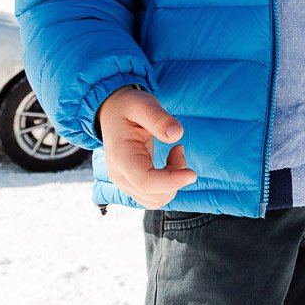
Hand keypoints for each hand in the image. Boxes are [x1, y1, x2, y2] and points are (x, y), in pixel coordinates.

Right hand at [98, 86, 196, 207]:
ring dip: (173, 182)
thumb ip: (158, 118)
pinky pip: (154, 196)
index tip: (192, 173)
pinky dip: (168, 184)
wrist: (112, 112)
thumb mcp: (142, 104)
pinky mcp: (133, 184)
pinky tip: (170, 162)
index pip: (146, 182)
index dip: (171, 181)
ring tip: (175, 153)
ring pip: (156, 200)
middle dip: (175, 178)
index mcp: (121, 157)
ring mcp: (125, 183)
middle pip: (154, 196)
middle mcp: (120, 176)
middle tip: (178, 148)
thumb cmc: (127, 107)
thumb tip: (176, 134)